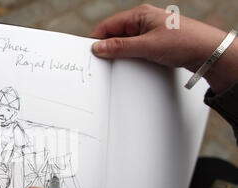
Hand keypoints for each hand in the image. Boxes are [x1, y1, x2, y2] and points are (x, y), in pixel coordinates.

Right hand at [90, 4, 237, 92]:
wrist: (207, 52)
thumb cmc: (183, 41)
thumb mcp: (146, 46)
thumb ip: (120, 47)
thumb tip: (100, 47)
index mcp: (139, 14)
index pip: (109, 25)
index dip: (97, 38)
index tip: (89, 52)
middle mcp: (143, 21)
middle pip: (115, 34)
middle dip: (107, 47)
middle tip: (99, 61)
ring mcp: (148, 32)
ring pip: (124, 42)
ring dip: (118, 53)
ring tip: (113, 63)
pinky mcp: (153, 43)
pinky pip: (134, 49)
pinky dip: (128, 56)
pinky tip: (127, 64)